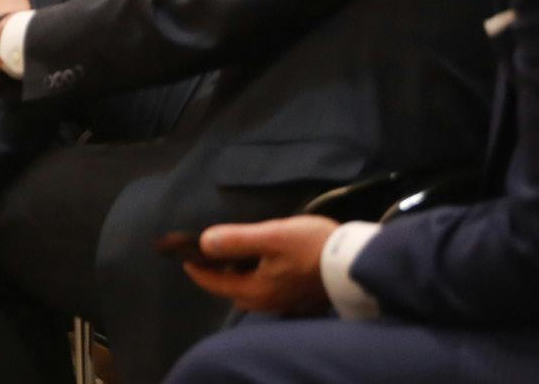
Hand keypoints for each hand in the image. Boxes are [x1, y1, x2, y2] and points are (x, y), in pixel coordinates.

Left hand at [181, 216, 338, 315]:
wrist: (354, 263)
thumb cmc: (312, 246)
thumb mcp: (272, 235)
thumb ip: (237, 239)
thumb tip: (205, 242)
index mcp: (256, 289)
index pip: (215, 283)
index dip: (197, 268)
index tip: (185, 256)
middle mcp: (267, 302)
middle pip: (232, 289)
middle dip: (217, 272)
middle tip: (210, 252)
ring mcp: (284, 302)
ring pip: (250, 290)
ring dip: (238, 274)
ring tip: (236, 253)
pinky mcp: (298, 298)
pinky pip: (268, 289)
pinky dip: (257, 276)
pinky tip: (265, 261)